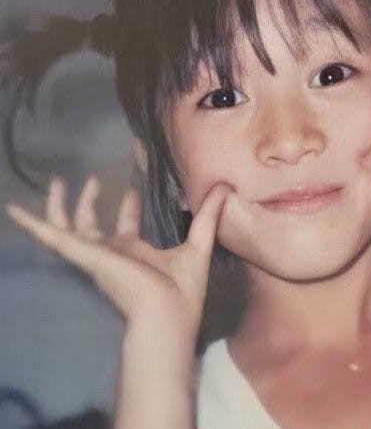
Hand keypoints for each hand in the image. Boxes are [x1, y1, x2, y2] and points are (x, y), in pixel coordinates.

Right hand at [6, 176, 230, 341]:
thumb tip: (225, 188)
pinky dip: (33, 224)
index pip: (127, 225)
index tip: (133, 186)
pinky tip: (14, 209)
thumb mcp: (198, 245)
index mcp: (135, 252)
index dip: (129, 205)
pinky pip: (53, 236)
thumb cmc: (182, 290)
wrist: (167, 316)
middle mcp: (112, 252)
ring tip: (56, 181)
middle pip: (93, 223)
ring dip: (61, 204)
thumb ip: (208, 216)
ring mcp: (96, 253)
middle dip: (91, 201)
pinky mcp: (85, 253)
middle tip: (92, 179)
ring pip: (69, 225)